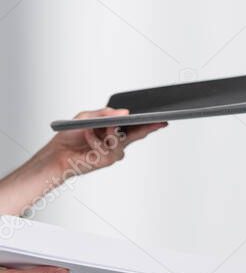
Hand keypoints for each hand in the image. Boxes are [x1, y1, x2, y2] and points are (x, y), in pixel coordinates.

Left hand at [44, 108, 165, 177]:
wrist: (57, 153)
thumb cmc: (71, 136)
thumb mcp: (87, 117)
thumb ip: (105, 114)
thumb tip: (124, 112)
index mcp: (115, 130)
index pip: (136, 126)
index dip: (150, 123)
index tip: (161, 119)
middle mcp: (117, 142)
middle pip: (138, 135)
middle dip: (148, 128)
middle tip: (157, 122)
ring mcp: (113, 152)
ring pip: (122, 141)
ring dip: (110, 132)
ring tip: (100, 128)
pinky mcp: (106, 161)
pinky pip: (107, 149)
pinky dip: (96, 140)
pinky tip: (89, 135)